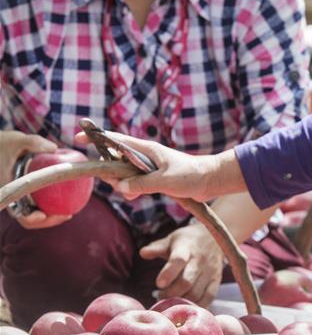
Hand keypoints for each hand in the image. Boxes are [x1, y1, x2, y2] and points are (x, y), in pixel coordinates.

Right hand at [0, 131, 70, 228]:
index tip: (44, 215)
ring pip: (32, 215)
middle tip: (68, 214)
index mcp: (9, 189)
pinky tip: (63, 202)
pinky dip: (47, 207)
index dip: (31, 219)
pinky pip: (34, 206)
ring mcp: (16, 197)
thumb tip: (54, 148)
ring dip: (49, 217)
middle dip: (47, 221)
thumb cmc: (4, 143)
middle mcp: (11, 197)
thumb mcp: (18, 140)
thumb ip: (34, 142)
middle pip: (28, 219)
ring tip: (68, 212)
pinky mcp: (22, 194)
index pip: (18, 213)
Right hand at [73, 130, 232, 202]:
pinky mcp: (152, 176)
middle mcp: (144, 155)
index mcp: (146, 149)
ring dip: (123, 185)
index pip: (116, 140)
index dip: (97, 138)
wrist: (209, 181)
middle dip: (112, 173)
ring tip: (134, 193)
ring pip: (123, 174)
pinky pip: (133, 182)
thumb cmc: (190, 175)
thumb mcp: (165, 181)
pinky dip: (131, 189)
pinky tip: (136, 196)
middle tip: (121, 185)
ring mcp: (147, 166)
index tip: (78, 138)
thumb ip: (142, 184)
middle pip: (114, 160)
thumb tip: (120, 187)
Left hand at [141, 223, 224, 306]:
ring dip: (181, 301)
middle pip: (186, 281)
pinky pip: (208, 298)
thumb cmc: (186, 242)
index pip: (178, 260)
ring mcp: (210, 271)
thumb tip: (142, 253)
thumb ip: (156, 248)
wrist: (214, 237)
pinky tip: (186, 307)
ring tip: (170, 302)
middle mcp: (200, 260)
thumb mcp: (171, 240)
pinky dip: (196, 306)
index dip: (169, 273)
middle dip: (171, 293)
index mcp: (186, 248)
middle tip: (159, 296)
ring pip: (196, 292)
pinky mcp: (216, 281)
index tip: (158, 284)